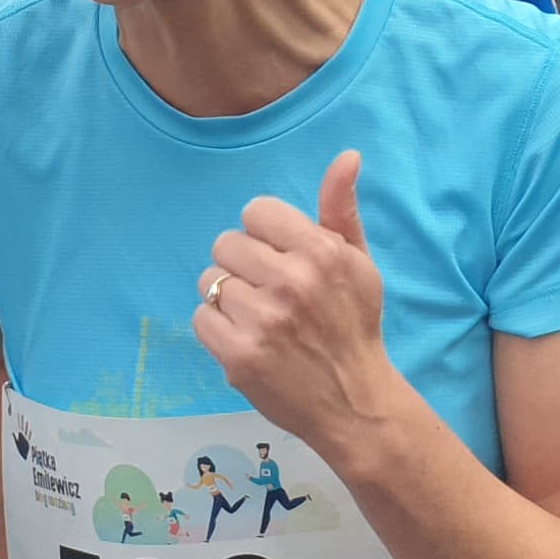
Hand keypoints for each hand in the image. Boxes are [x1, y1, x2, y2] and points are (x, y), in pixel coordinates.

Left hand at [197, 153, 417, 462]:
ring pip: (210, 281)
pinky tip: (246, 339)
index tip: (280, 258)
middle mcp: (290, 281)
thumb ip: (341, 209)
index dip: (264, 235)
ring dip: (228, 297)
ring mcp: (262, 320)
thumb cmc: (354, 326)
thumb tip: (347, 156)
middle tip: (268, 291)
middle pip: (226, 243)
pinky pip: (201, 318)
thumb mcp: (358, 263)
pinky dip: (217, 328)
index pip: (256, 212)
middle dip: (243, 264)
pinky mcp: (239, 356)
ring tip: (258, 317)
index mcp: (320, 251)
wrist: (354, 402)